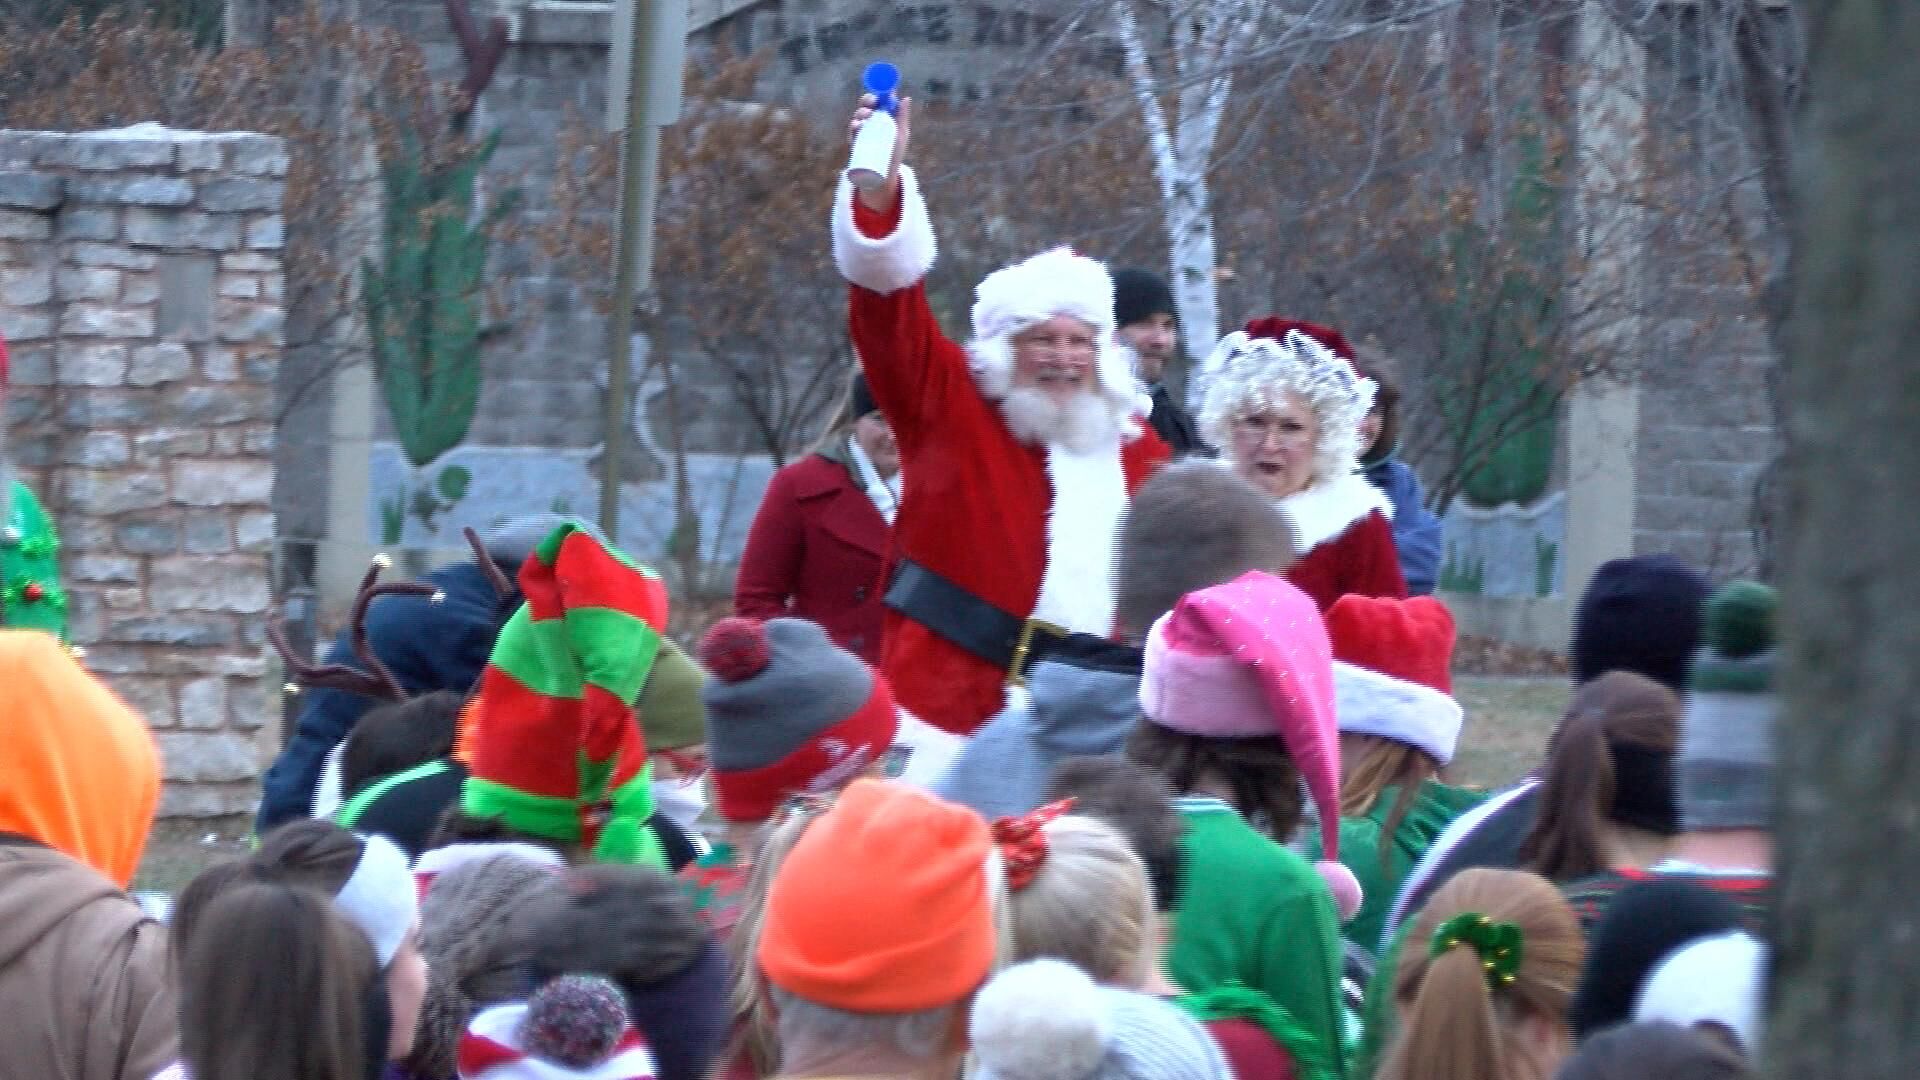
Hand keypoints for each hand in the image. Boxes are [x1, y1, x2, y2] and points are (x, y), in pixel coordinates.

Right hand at [849, 92, 911, 213]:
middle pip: (865, 105)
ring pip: (858, 116)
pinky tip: (858, 125)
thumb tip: (906, 98)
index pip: (878, 101)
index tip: (882, 94)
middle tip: (872, 104)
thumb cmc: (894, 153)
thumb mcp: (901, 134)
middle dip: (867, 101)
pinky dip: (854, 126)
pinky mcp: (855, 142)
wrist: (885, 175)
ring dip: (861, 113)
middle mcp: (870, 122)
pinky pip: (852, 131)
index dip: (878, 94)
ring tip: (867, 116)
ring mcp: (862, 131)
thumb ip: (902, 117)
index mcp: (882, 117)